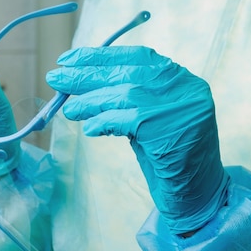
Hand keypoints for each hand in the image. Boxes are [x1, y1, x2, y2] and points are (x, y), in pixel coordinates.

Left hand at [46, 46, 228, 234]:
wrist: (197, 194)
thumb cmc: (167, 158)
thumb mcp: (147, 119)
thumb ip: (125, 99)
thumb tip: (79, 87)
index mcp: (179, 79)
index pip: (135, 56)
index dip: (99, 56)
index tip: (68, 58)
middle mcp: (183, 87)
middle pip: (126, 72)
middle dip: (86, 74)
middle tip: (54, 79)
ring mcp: (178, 106)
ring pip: (124, 94)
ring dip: (90, 101)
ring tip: (68, 110)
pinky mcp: (168, 128)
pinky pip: (125, 119)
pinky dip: (103, 122)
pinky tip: (90, 129)